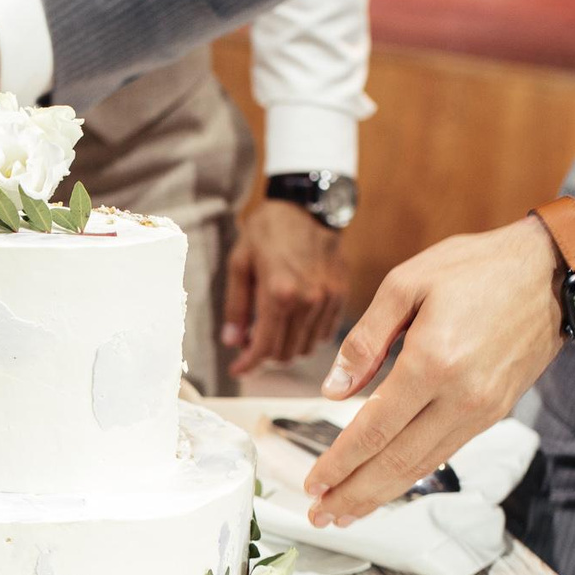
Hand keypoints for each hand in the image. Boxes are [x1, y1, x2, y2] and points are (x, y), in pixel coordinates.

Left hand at [224, 199, 350, 377]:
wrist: (307, 205)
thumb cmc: (268, 230)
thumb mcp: (240, 263)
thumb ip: (236, 307)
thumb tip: (233, 341)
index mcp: (279, 292)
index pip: (264, 348)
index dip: (248, 365)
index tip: (238, 369)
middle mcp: (308, 300)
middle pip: (285, 353)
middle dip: (265, 355)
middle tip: (251, 342)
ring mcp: (328, 299)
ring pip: (307, 348)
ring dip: (287, 347)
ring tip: (273, 329)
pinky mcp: (341, 294)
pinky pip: (325, 333)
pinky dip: (307, 335)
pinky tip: (295, 321)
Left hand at [302, 198, 574, 526]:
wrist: (551, 272)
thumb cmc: (477, 268)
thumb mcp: (407, 283)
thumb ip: (364, 340)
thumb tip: (332, 390)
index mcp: (431, 362)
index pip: (373, 428)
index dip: (339, 462)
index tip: (312, 483)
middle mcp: (460, 396)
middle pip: (396, 462)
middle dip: (353, 494)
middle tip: (321, 516)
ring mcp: (481, 410)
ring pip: (421, 466)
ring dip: (380, 495)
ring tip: (346, 512)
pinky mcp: (494, 413)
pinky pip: (444, 453)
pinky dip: (411, 475)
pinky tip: (387, 484)